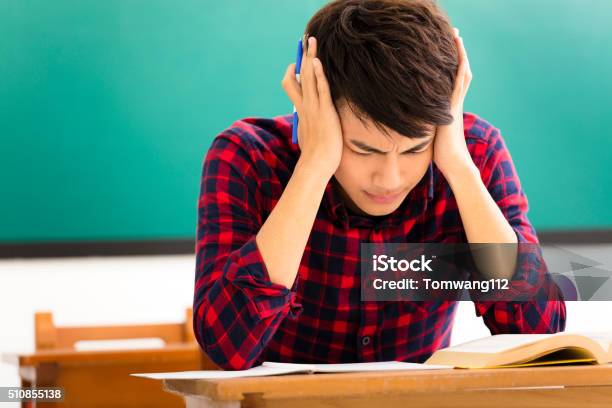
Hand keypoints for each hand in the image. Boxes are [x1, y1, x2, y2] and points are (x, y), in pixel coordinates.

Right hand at [281, 36, 342, 179]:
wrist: (317, 164)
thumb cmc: (315, 155)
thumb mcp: (308, 136)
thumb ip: (307, 126)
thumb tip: (306, 124)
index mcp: (300, 111)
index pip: (291, 85)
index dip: (293, 72)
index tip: (297, 63)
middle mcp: (305, 107)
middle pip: (299, 75)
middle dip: (302, 56)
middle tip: (306, 40)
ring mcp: (314, 109)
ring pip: (309, 78)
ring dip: (310, 58)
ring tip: (311, 41)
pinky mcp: (325, 112)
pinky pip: (321, 89)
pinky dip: (318, 75)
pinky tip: (317, 63)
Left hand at [433, 28, 475, 177]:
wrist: (454, 164)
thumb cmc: (442, 155)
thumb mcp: (431, 135)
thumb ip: (425, 125)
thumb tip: (411, 124)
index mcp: (449, 108)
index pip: (453, 81)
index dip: (452, 65)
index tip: (447, 49)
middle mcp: (454, 103)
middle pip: (460, 72)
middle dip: (457, 53)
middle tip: (455, 35)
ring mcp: (455, 104)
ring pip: (461, 73)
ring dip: (460, 54)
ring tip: (457, 36)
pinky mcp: (453, 108)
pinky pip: (458, 84)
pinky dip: (459, 68)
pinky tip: (457, 56)